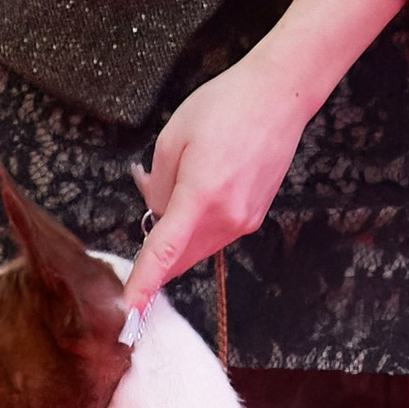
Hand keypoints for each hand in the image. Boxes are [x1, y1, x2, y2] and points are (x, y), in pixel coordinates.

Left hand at [121, 0, 402, 320]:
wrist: (278, 96)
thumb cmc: (224, 107)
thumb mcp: (173, 139)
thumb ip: (158, 186)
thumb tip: (157, 214)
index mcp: (201, 196)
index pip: (164, 251)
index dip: (143, 282)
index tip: (129, 310)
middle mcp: (227, 217)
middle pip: (180, 256)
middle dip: (156, 246)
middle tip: (147, 196)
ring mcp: (244, 220)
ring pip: (197, 246)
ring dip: (177, 230)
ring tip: (178, 178)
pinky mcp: (254, 216)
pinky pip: (215, 232)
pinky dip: (198, 221)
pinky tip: (199, 183)